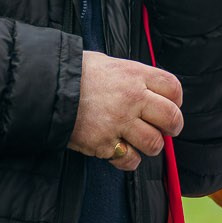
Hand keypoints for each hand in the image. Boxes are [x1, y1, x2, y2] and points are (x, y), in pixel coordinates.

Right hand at [69, 51, 183, 171]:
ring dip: (150, 145)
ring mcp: (119, 122)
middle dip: (172, 127)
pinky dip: (128, 159)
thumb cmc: (75, 72)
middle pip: (171, 118)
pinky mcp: (104, 143)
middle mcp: (132, 98)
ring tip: (138, 140)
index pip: (173, 88)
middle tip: (166, 130)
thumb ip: (131, 76)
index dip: (176, 100)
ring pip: (154, 143)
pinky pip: (129, 159)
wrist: (46, 88)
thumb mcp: (107, 63)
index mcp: (135, 75)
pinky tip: (120, 150)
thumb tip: (147, 89)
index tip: (171, 106)